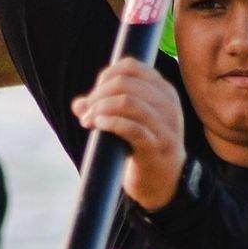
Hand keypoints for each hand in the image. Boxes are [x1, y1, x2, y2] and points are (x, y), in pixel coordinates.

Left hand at [72, 57, 185, 210]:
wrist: (164, 181)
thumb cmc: (143, 146)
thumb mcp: (129, 121)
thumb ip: (105, 108)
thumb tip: (78, 105)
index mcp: (164, 91)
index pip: (131, 67)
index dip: (106, 76)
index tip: (95, 95)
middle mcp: (168, 105)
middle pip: (125, 82)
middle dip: (98, 95)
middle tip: (86, 111)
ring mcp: (166, 126)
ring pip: (128, 102)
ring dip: (100, 109)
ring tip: (88, 121)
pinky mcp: (157, 147)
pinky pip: (131, 128)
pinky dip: (110, 123)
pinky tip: (98, 125)